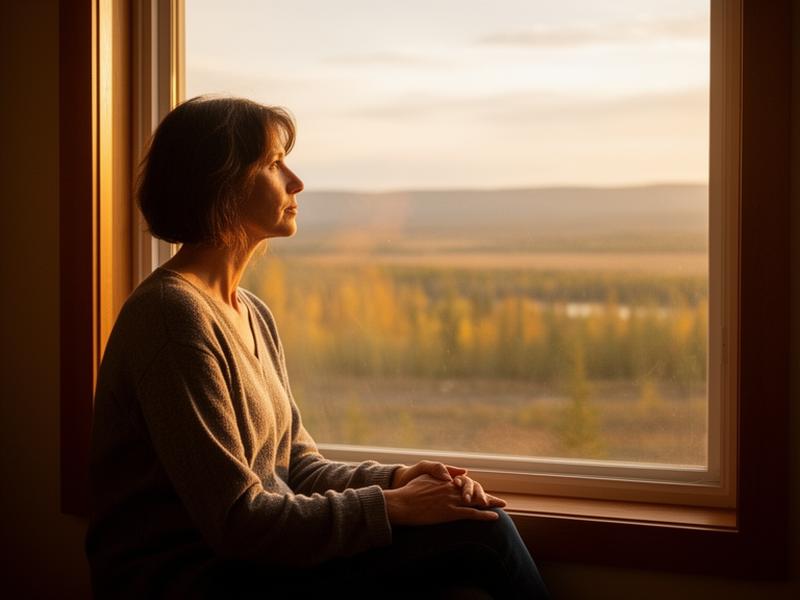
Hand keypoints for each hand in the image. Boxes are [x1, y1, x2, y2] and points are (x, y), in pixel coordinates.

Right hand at [391, 461, 506, 508]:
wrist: (402, 503)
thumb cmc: (409, 492)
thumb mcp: (423, 477)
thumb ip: (436, 475)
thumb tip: (445, 476)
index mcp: (445, 481)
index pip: (465, 484)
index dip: (475, 488)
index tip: (481, 491)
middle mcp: (451, 489)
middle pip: (474, 491)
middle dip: (488, 496)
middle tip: (499, 500)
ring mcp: (452, 501)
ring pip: (476, 501)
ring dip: (491, 503)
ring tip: (503, 505)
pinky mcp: (450, 513)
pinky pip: (471, 514)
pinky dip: (484, 515)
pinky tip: (495, 517)